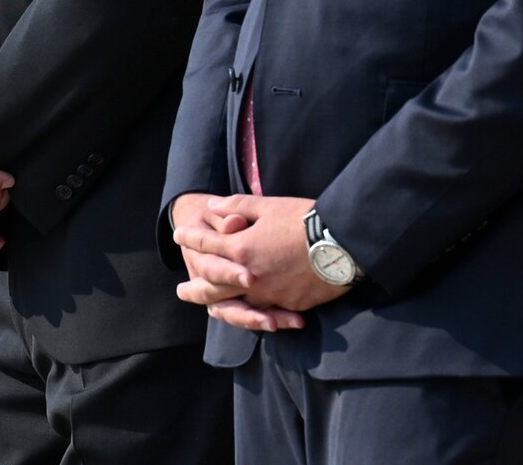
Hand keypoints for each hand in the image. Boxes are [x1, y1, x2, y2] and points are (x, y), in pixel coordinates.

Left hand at [175, 194, 343, 331]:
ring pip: (236, 306)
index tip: (179, 236)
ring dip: (220, 307)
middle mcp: (250, 276)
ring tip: (211, 310)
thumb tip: (214, 206)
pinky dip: (253, 316)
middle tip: (181, 290)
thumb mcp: (268, 206)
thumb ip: (238, 207)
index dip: (191, 238)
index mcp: (242, 248)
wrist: (343, 243)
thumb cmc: (304, 219)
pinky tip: (248, 316)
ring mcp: (270, 294)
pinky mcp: (290, 304)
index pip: (207, 244)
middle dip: (194, 287)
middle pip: (213, 285)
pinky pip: (266, 314)